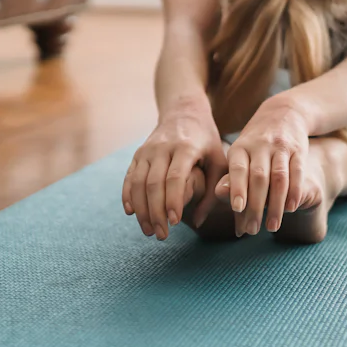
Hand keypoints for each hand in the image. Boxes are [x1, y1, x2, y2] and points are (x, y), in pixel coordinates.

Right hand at [123, 98, 226, 239]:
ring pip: (138, 183)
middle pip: (154, 184)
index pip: (175, 177)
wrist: (184, 111)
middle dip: (156, 212)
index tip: (175, 222)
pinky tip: (131, 213)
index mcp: (186, 148)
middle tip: (162, 235)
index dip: (173, 201)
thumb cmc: (207, 141)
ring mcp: (147, 150)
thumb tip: (200, 222)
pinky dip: (128, 196)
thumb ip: (214, 190)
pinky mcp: (138, 154)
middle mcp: (163, 148)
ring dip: (141, 210)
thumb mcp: (219, 160)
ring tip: (149, 231)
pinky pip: (129, 177)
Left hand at [218, 94, 310, 235]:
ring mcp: (281, 147)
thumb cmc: (255, 144)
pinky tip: (290, 208)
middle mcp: (260, 145)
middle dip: (255, 206)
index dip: (238, 188)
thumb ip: (232, 178)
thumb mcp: (240, 154)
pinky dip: (294, 191)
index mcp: (240, 147)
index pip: (238, 169)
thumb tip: (226, 205)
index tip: (237, 208)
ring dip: (275, 205)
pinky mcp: (298, 150)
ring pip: (279, 178)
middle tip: (252, 230)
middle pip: (259, 178)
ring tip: (272, 226)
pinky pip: (297, 172)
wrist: (284, 113)